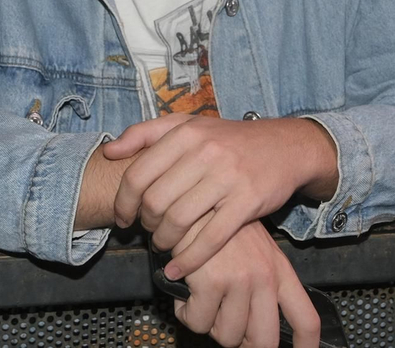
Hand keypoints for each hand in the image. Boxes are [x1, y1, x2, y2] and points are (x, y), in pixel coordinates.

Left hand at [103, 116, 331, 278]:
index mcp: (186, 133)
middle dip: (146, 224)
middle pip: (156, 201)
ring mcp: (228, 177)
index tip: (123, 217)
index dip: (123, 202)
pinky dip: (188, 260)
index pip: (138, 173)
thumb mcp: (188, 126)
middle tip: (148, 231)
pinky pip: (210, 239)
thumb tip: (109, 152)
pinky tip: (177, 269)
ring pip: (179, 221)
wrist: (286, 147)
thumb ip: (145, 134)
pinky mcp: (248, 202)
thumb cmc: (229, 140)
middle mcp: (205, 152)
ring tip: (164, 246)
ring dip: (164, 242)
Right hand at [172, 219, 319, 347]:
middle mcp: (265, 278)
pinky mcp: (213, 281)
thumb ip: (263, 286)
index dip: (306, 347)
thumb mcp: (256, 251)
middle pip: (264, 341)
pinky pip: (198, 322)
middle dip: (242, 343)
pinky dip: (187, 314)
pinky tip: (187, 295)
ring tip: (203, 303)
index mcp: (280, 272)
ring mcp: (240, 280)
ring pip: (227, 336)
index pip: (306, 320)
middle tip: (225, 327)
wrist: (194, 203)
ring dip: (210, 325)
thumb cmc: (220, 227)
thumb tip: (255, 326)